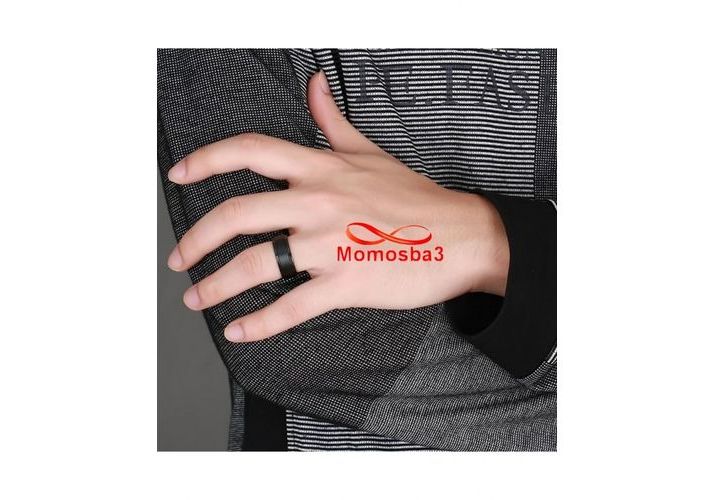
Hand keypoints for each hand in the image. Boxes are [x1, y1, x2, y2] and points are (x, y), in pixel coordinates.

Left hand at [167, 71, 508, 342]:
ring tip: (197, 298)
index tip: (178, 175)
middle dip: (196, 240)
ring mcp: (330, 244)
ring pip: (256, 265)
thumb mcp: (370, 152)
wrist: (461, 236)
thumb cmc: (416, 198)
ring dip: (216, 285)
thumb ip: (333, 121)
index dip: (205, 160)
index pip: (250, 152)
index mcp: (320, 168)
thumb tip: (314, 86)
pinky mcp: (346, 283)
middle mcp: (317, 202)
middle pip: (237, 214)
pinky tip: (238, 330)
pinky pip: (292, 307)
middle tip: (178, 259)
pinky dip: (259, 324)